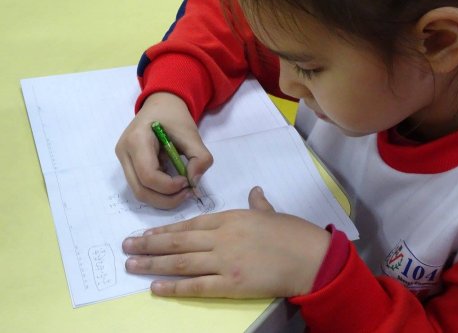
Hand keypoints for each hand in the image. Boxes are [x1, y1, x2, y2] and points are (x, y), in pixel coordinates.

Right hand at [115, 92, 212, 208]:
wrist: (160, 105)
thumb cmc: (174, 117)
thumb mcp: (192, 133)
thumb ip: (199, 157)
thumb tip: (194, 182)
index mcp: (136, 140)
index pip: (148, 175)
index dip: (170, 186)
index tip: (187, 181)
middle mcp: (124, 153)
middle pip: (140, 190)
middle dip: (167, 199)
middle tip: (188, 193)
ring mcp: (123, 160)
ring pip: (139, 192)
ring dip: (163, 198)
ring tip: (183, 190)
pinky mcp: (128, 166)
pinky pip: (141, 186)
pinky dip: (159, 192)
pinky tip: (174, 185)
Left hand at [122, 187, 330, 297]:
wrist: (309, 256)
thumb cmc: (292, 233)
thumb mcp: (271, 213)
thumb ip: (258, 203)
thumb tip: (254, 191)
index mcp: (230, 218)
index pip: (190, 224)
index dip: (165, 230)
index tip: (146, 232)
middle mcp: (221, 237)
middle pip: (178, 241)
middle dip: (149, 244)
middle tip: (126, 246)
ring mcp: (223, 261)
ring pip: (180, 261)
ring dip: (153, 263)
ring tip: (131, 265)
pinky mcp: (230, 283)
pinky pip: (196, 286)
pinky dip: (174, 287)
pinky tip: (155, 288)